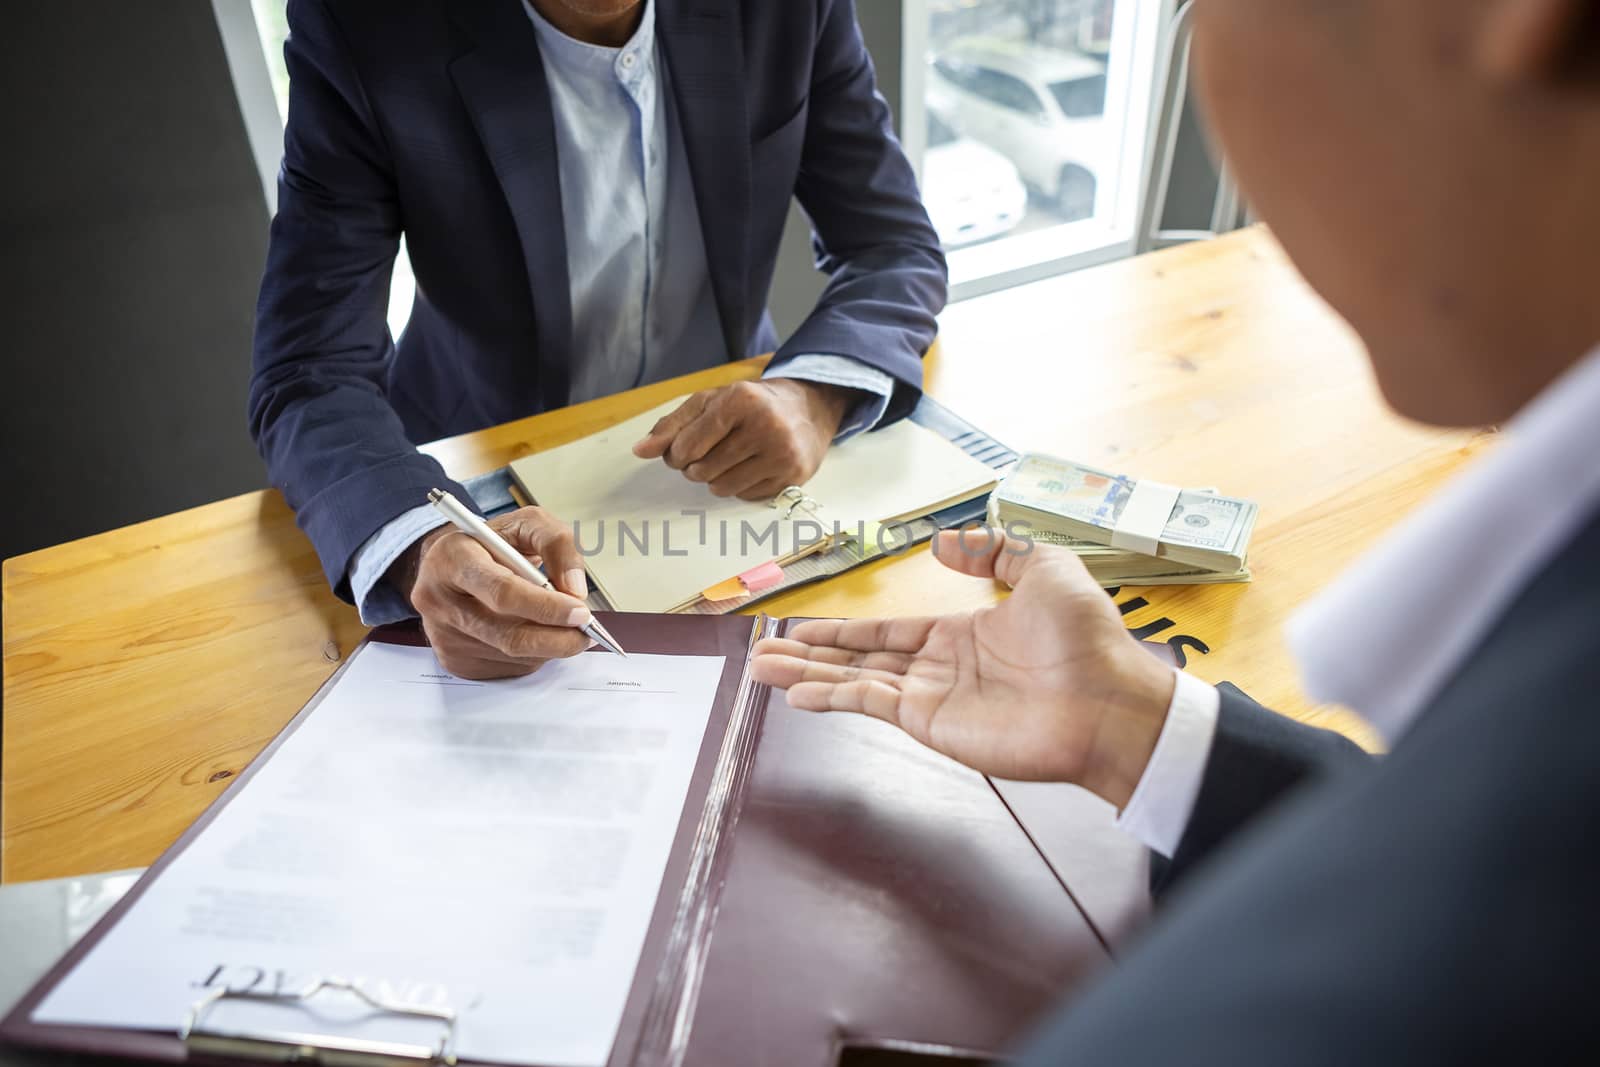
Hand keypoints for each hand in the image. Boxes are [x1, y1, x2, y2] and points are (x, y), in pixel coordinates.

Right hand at [389, 506, 593, 679]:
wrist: (454, 564)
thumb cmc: (493, 544)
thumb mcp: (526, 524)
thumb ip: (557, 545)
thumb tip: (575, 591)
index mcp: (453, 558)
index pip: (503, 591)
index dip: (547, 607)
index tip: (581, 612)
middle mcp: (439, 600)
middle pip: (509, 635)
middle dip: (558, 638)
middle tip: (586, 633)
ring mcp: (444, 636)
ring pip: (514, 655)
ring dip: (549, 646)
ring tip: (561, 625)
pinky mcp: (453, 661)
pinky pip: (507, 668)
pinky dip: (533, 655)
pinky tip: (533, 632)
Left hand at [631, 378, 854, 500]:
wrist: (808, 409)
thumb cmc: (750, 405)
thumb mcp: (710, 402)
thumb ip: (672, 425)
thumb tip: (641, 451)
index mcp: (740, 400)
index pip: (687, 445)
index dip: (676, 454)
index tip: (681, 450)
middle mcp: (765, 426)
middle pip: (702, 470)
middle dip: (695, 467)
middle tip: (707, 453)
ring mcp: (782, 454)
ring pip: (721, 488)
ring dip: (714, 479)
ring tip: (727, 460)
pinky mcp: (792, 477)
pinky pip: (744, 496)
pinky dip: (738, 486)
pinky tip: (750, 467)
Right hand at [749, 528, 1176, 807]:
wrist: (1111, 701)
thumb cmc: (1087, 638)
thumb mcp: (1044, 568)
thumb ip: (993, 551)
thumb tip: (943, 543)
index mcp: (962, 636)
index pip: (887, 631)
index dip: (844, 629)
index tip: (803, 627)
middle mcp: (940, 670)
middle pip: (859, 658)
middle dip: (810, 654)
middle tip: (763, 650)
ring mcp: (933, 699)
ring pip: (855, 680)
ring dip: (807, 675)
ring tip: (761, 669)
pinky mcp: (933, 724)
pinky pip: (871, 703)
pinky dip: (832, 696)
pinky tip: (798, 693)